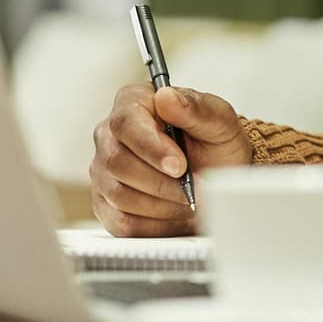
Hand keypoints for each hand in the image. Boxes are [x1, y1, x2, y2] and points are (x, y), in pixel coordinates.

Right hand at [89, 83, 250, 236]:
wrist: (218, 173)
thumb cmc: (215, 141)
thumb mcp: (219, 119)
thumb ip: (195, 106)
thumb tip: (166, 96)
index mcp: (133, 103)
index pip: (126, 123)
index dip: (152, 148)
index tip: (180, 166)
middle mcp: (109, 135)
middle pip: (117, 162)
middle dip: (161, 182)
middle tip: (194, 189)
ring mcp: (103, 171)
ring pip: (119, 195)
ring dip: (162, 204)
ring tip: (190, 200)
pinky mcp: (106, 204)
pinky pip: (121, 222)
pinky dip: (155, 224)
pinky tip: (176, 215)